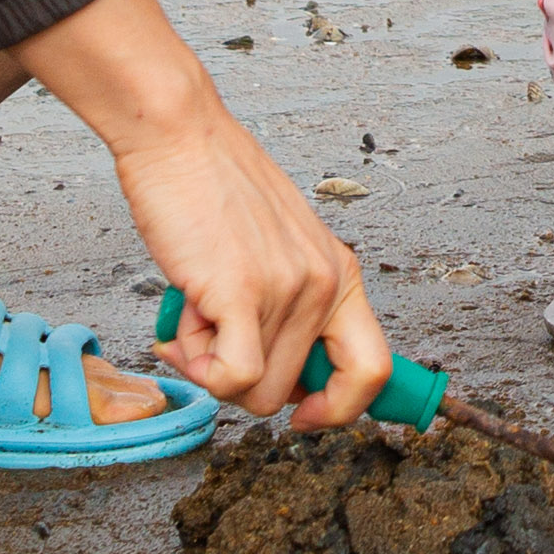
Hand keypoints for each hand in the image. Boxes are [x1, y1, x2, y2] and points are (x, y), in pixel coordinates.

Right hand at [110, 75, 396, 429]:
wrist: (179, 138)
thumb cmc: (213, 191)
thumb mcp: (278, 249)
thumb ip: (287, 307)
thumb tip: (273, 378)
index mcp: (339, 275)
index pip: (373, 371)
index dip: (340, 409)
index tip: (303, 416)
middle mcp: (325, 284)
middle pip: (292, 393)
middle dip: (240, 380)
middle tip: (211, 334)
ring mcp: (289, 290)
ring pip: (253, 391)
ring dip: (208, 363)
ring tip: (196, 307)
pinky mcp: (245, 292)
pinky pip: (234, 377)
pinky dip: (199, 368)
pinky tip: (183, 325)